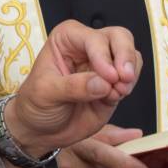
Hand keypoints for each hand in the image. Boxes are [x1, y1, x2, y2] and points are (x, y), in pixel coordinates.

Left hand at [3, 20, 140, 157]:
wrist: (41, 130)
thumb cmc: (36, 104)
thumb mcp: (45, 93)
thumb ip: (73, 87)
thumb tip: (102, 83)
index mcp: (67, 38)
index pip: (93, 38)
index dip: (103, 56)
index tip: (108, 76)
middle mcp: (88, 46)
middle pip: (119, 37)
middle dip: (125, 56)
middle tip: (124, 78)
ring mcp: (104, 65)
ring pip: (131, 56)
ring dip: (129, 75)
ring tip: (117, 92)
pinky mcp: (114, 84)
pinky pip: (131, 79)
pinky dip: (128, 87)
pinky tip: (114, 97)